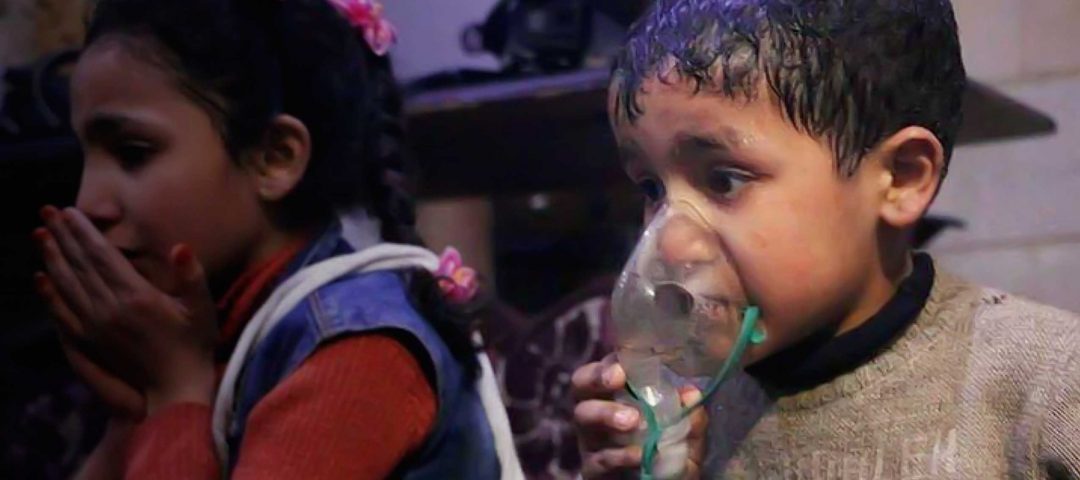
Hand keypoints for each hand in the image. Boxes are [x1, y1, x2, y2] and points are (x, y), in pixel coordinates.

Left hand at [35, 205, 218, 414]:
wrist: (175, 388)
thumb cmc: (194, 344)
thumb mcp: (203, 308)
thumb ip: (192, 276)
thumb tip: (180, 247)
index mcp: (137, 296)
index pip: (102, 256)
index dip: (84, 232)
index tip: (69, 211)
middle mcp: (110, 309)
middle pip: (79, 265)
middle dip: (62, 236)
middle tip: (47, 211)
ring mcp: (96, 327)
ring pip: (67, 285)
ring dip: (51, 258)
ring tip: (40, 234)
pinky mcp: (90, 342)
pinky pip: (62, 313)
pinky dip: (49, 294)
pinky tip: (41, 279)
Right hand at [572, 353, 707, 478]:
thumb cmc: (667, 453)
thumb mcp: (686, 435)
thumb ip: (690, 417)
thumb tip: (692, 393)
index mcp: (617, 394)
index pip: (606, 366)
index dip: (610, 361)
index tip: (625, 364)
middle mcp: (596, 410)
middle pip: (581, 384)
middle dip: (597, 377)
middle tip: (617, 378)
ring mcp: (591, 439)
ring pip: (583, 415)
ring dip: (606, 412)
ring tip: (632, 420)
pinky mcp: (592, 468)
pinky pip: (599, 457)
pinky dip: (619, 454)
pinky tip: (638, 454)